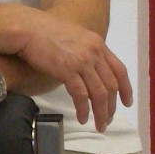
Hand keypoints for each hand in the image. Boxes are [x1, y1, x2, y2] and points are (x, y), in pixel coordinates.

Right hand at [18, 10, 132, 131]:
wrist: (27, 28)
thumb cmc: (44, 32)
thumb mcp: (74, 37)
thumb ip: (85, 50)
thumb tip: (88, 70)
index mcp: (97, 43)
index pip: (119, 69)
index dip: (126, 89)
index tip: (127, 103)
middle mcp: (94, 51)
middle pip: (111, 85)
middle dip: (111, 107)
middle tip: (107, 120)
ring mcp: (82, 60)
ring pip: (99, 94)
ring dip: (101, 113)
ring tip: (98, 125)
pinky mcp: (68, 69)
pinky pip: (81, 96)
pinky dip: (83, 110)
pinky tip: (81, 118)